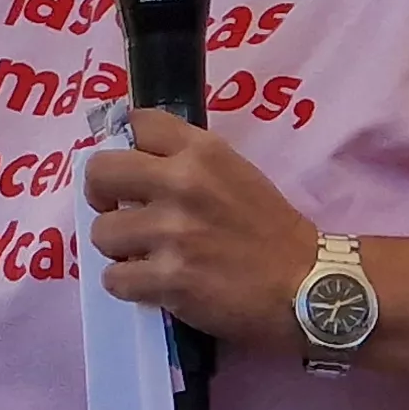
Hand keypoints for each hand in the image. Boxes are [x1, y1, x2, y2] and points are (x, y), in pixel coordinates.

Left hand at [81, 109, 319, 354]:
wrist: (308, 285)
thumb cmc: (272, 230)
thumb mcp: (235, 173)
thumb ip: (188, 162)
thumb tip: (134, 162)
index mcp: (202, 151)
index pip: (137, 123)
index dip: (124, 148)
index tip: (129, 172)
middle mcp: (182, 183)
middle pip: (100, 172)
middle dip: (101, 196)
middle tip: (118, 213)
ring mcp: (173, 232)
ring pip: (101, 233)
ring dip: (117, 250)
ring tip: (143, 257)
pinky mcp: (170, 278)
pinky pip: (114, 279)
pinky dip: (127, 286)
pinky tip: (151, 285)